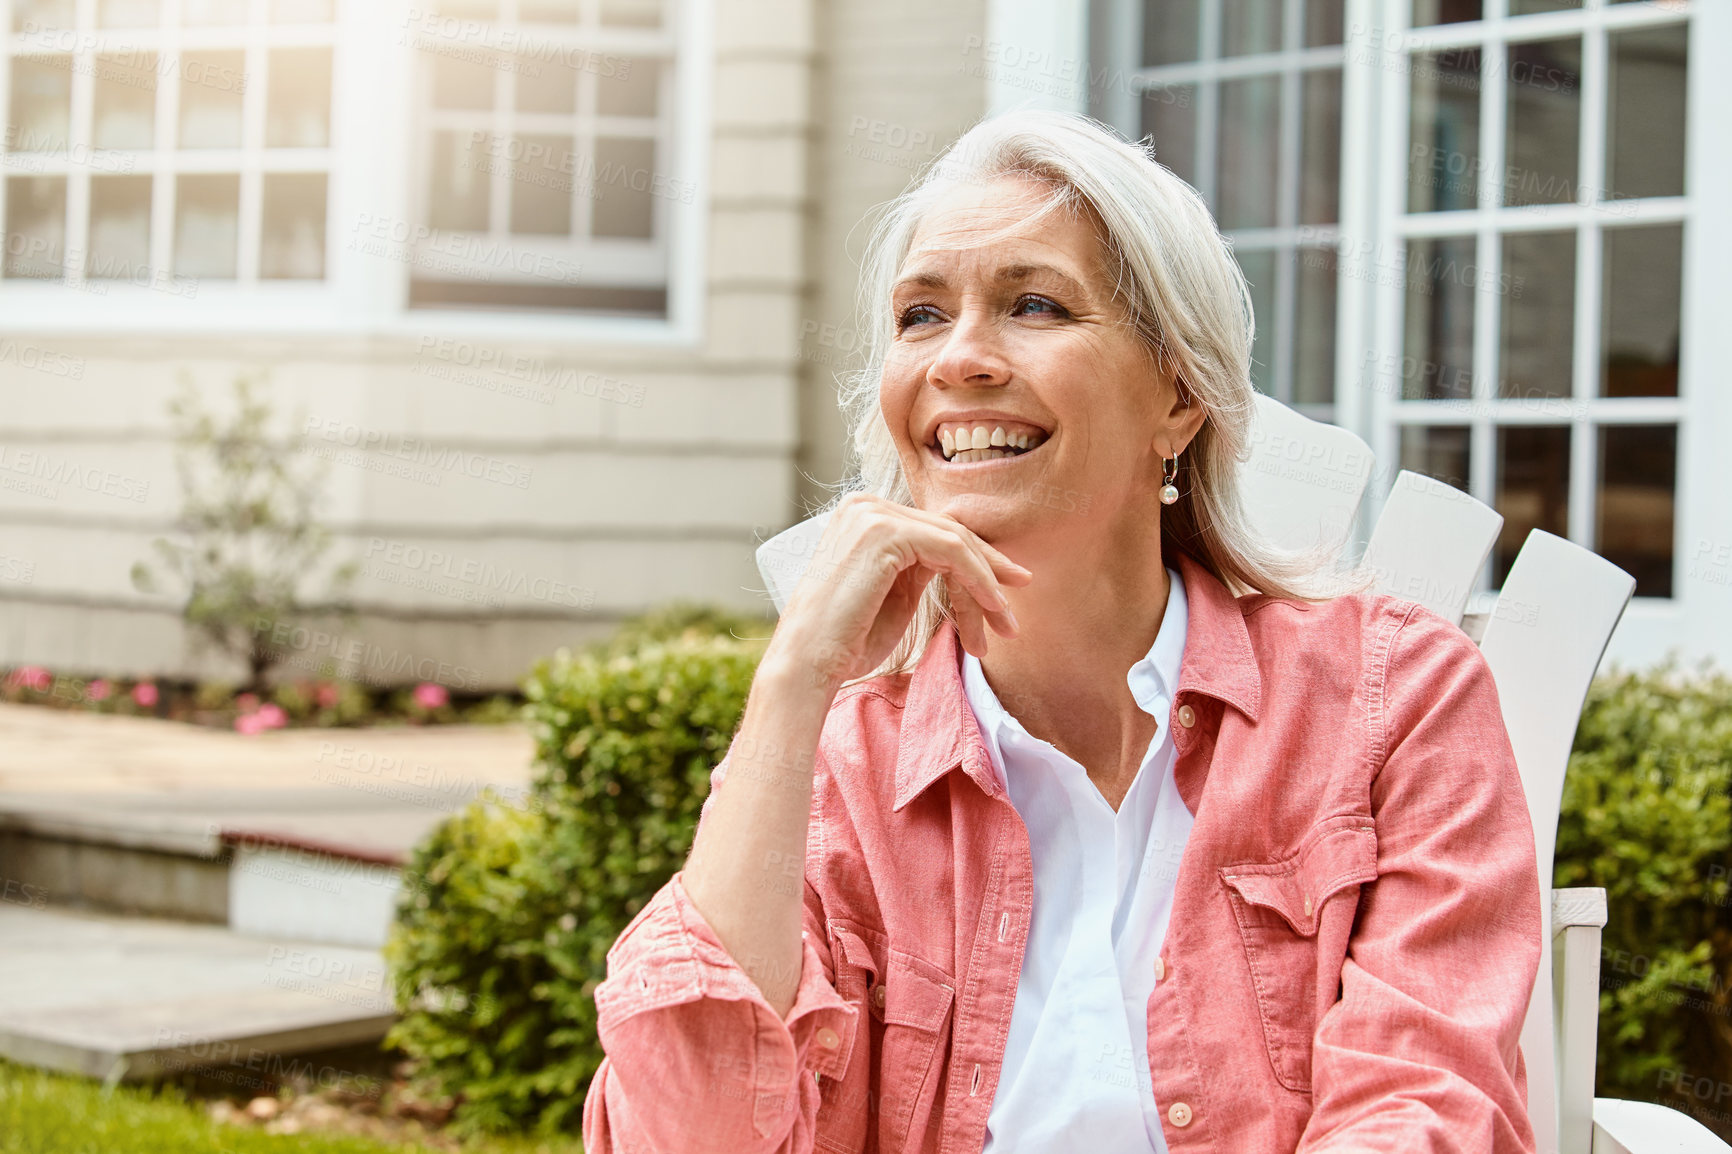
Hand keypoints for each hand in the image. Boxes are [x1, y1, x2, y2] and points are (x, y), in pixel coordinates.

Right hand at [766, 494, 1032, 691]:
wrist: (808, 665)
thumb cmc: (846, 642)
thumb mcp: (894, 594)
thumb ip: (922, 569)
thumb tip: (969, 560)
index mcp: (864, 516)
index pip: (934, 532)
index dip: (976, 561)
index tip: (1004, 595)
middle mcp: (866, 506)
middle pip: (949, 533)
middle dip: (990, 571)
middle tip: (1016, 608)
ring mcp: (873, 514)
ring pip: (956, 541)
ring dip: (988, 584)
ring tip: (1007, 625)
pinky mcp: (885, 532)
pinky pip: (952, 550)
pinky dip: (980, 580)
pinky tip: (994, 607)